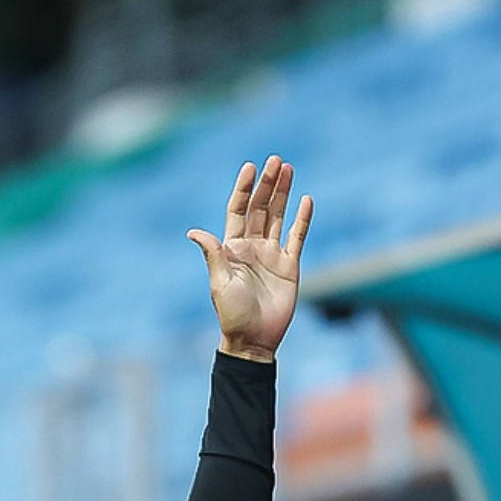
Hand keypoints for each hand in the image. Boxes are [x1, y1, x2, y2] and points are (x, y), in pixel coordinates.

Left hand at [187, 156, 312, 362]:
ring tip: (288, 169)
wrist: (253, 339)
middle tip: (276, 160)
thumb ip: (213, 255)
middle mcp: (251, 247)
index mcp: (231, 249)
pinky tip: (306, 200)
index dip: (244, 190)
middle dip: (267, 185)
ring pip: (278, 217)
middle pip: (260, 209)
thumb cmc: (232, 314)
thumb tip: (194, 232)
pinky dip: (302, 219)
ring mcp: (271, 255)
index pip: (238, 211)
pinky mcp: (289, 266)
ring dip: (283, 194)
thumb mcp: (220, 283)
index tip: (250, 167)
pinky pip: (297, 237)